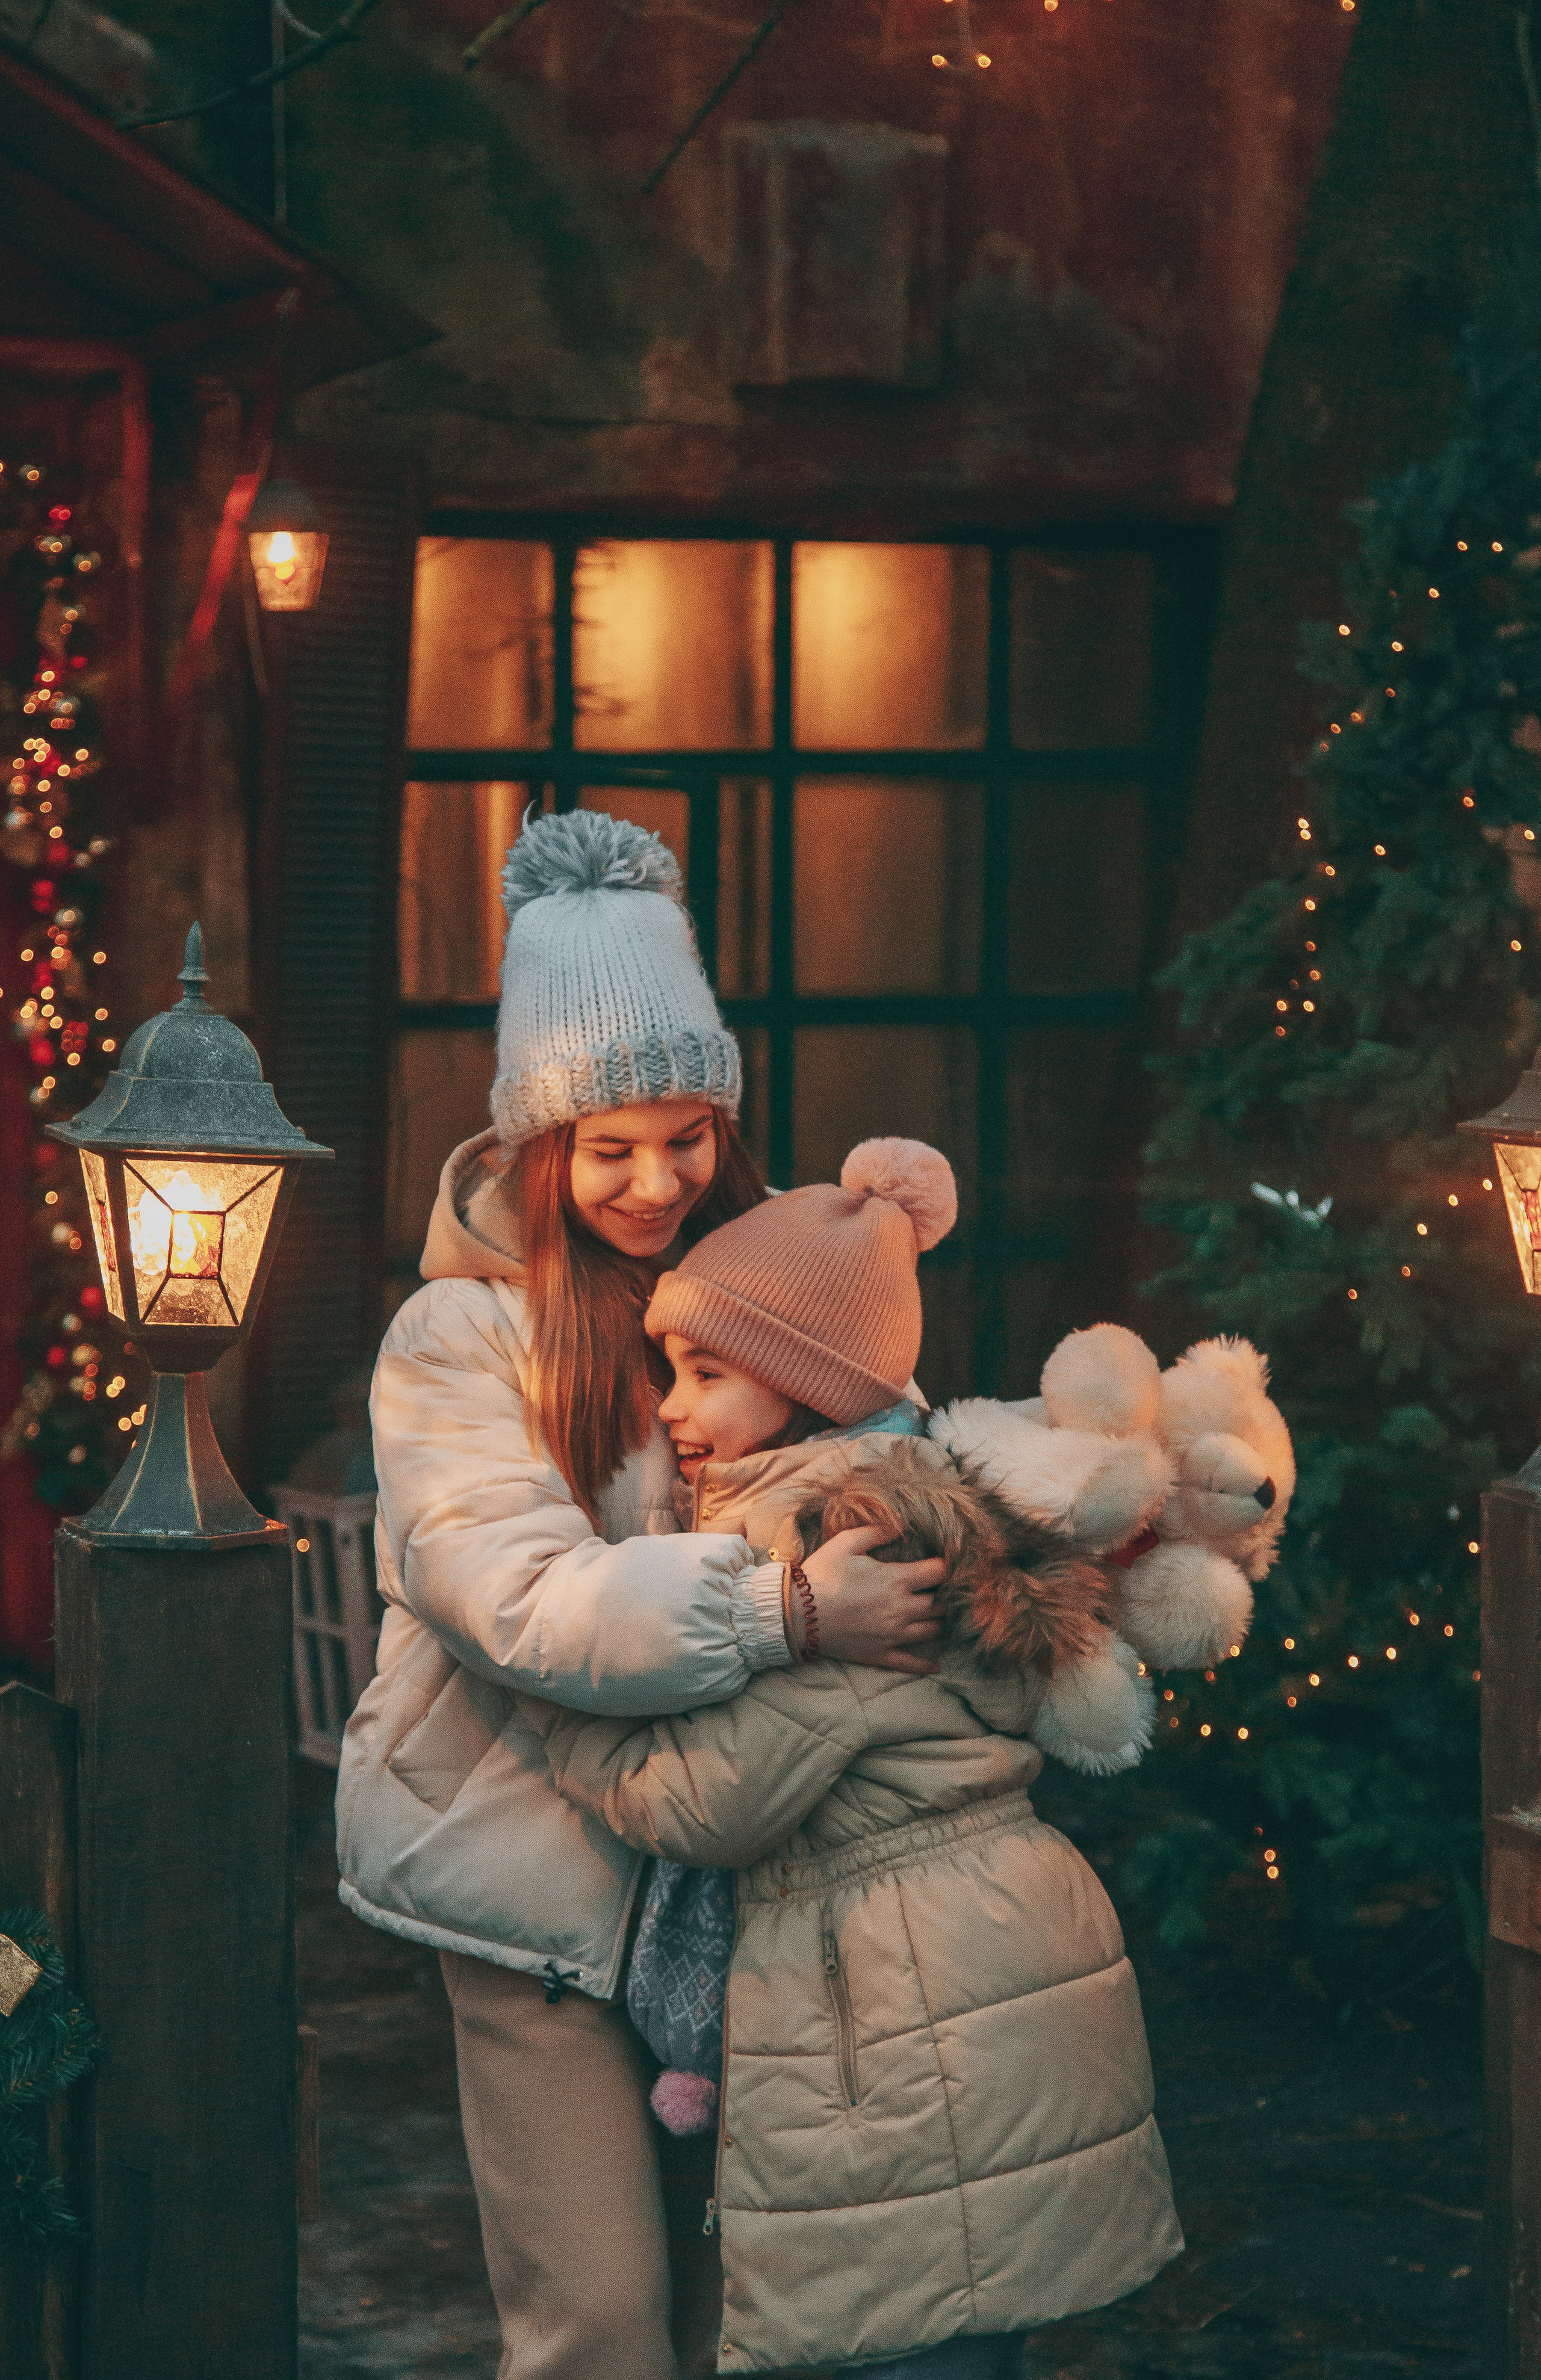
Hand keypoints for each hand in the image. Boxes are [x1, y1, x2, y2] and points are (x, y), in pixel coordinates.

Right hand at [797, 1526, 942, 1673]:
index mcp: (896, 1579)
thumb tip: (900, 1526)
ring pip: (932, 1630)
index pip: (938, 1572)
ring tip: (932, 1615)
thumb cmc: (821, 1575)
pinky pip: (912, 1664)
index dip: (942, 1566)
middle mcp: (902, 1608)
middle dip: (941, 1594)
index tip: (937, 1564)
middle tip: (934, 1589)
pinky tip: (935, 1665)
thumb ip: (876, 1532)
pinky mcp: (881, 1654)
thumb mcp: (846, 1542)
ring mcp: (893, 1635)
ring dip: (936, 1621)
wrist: (797, 1614)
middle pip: (940, 1603)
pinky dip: (926, 1664)